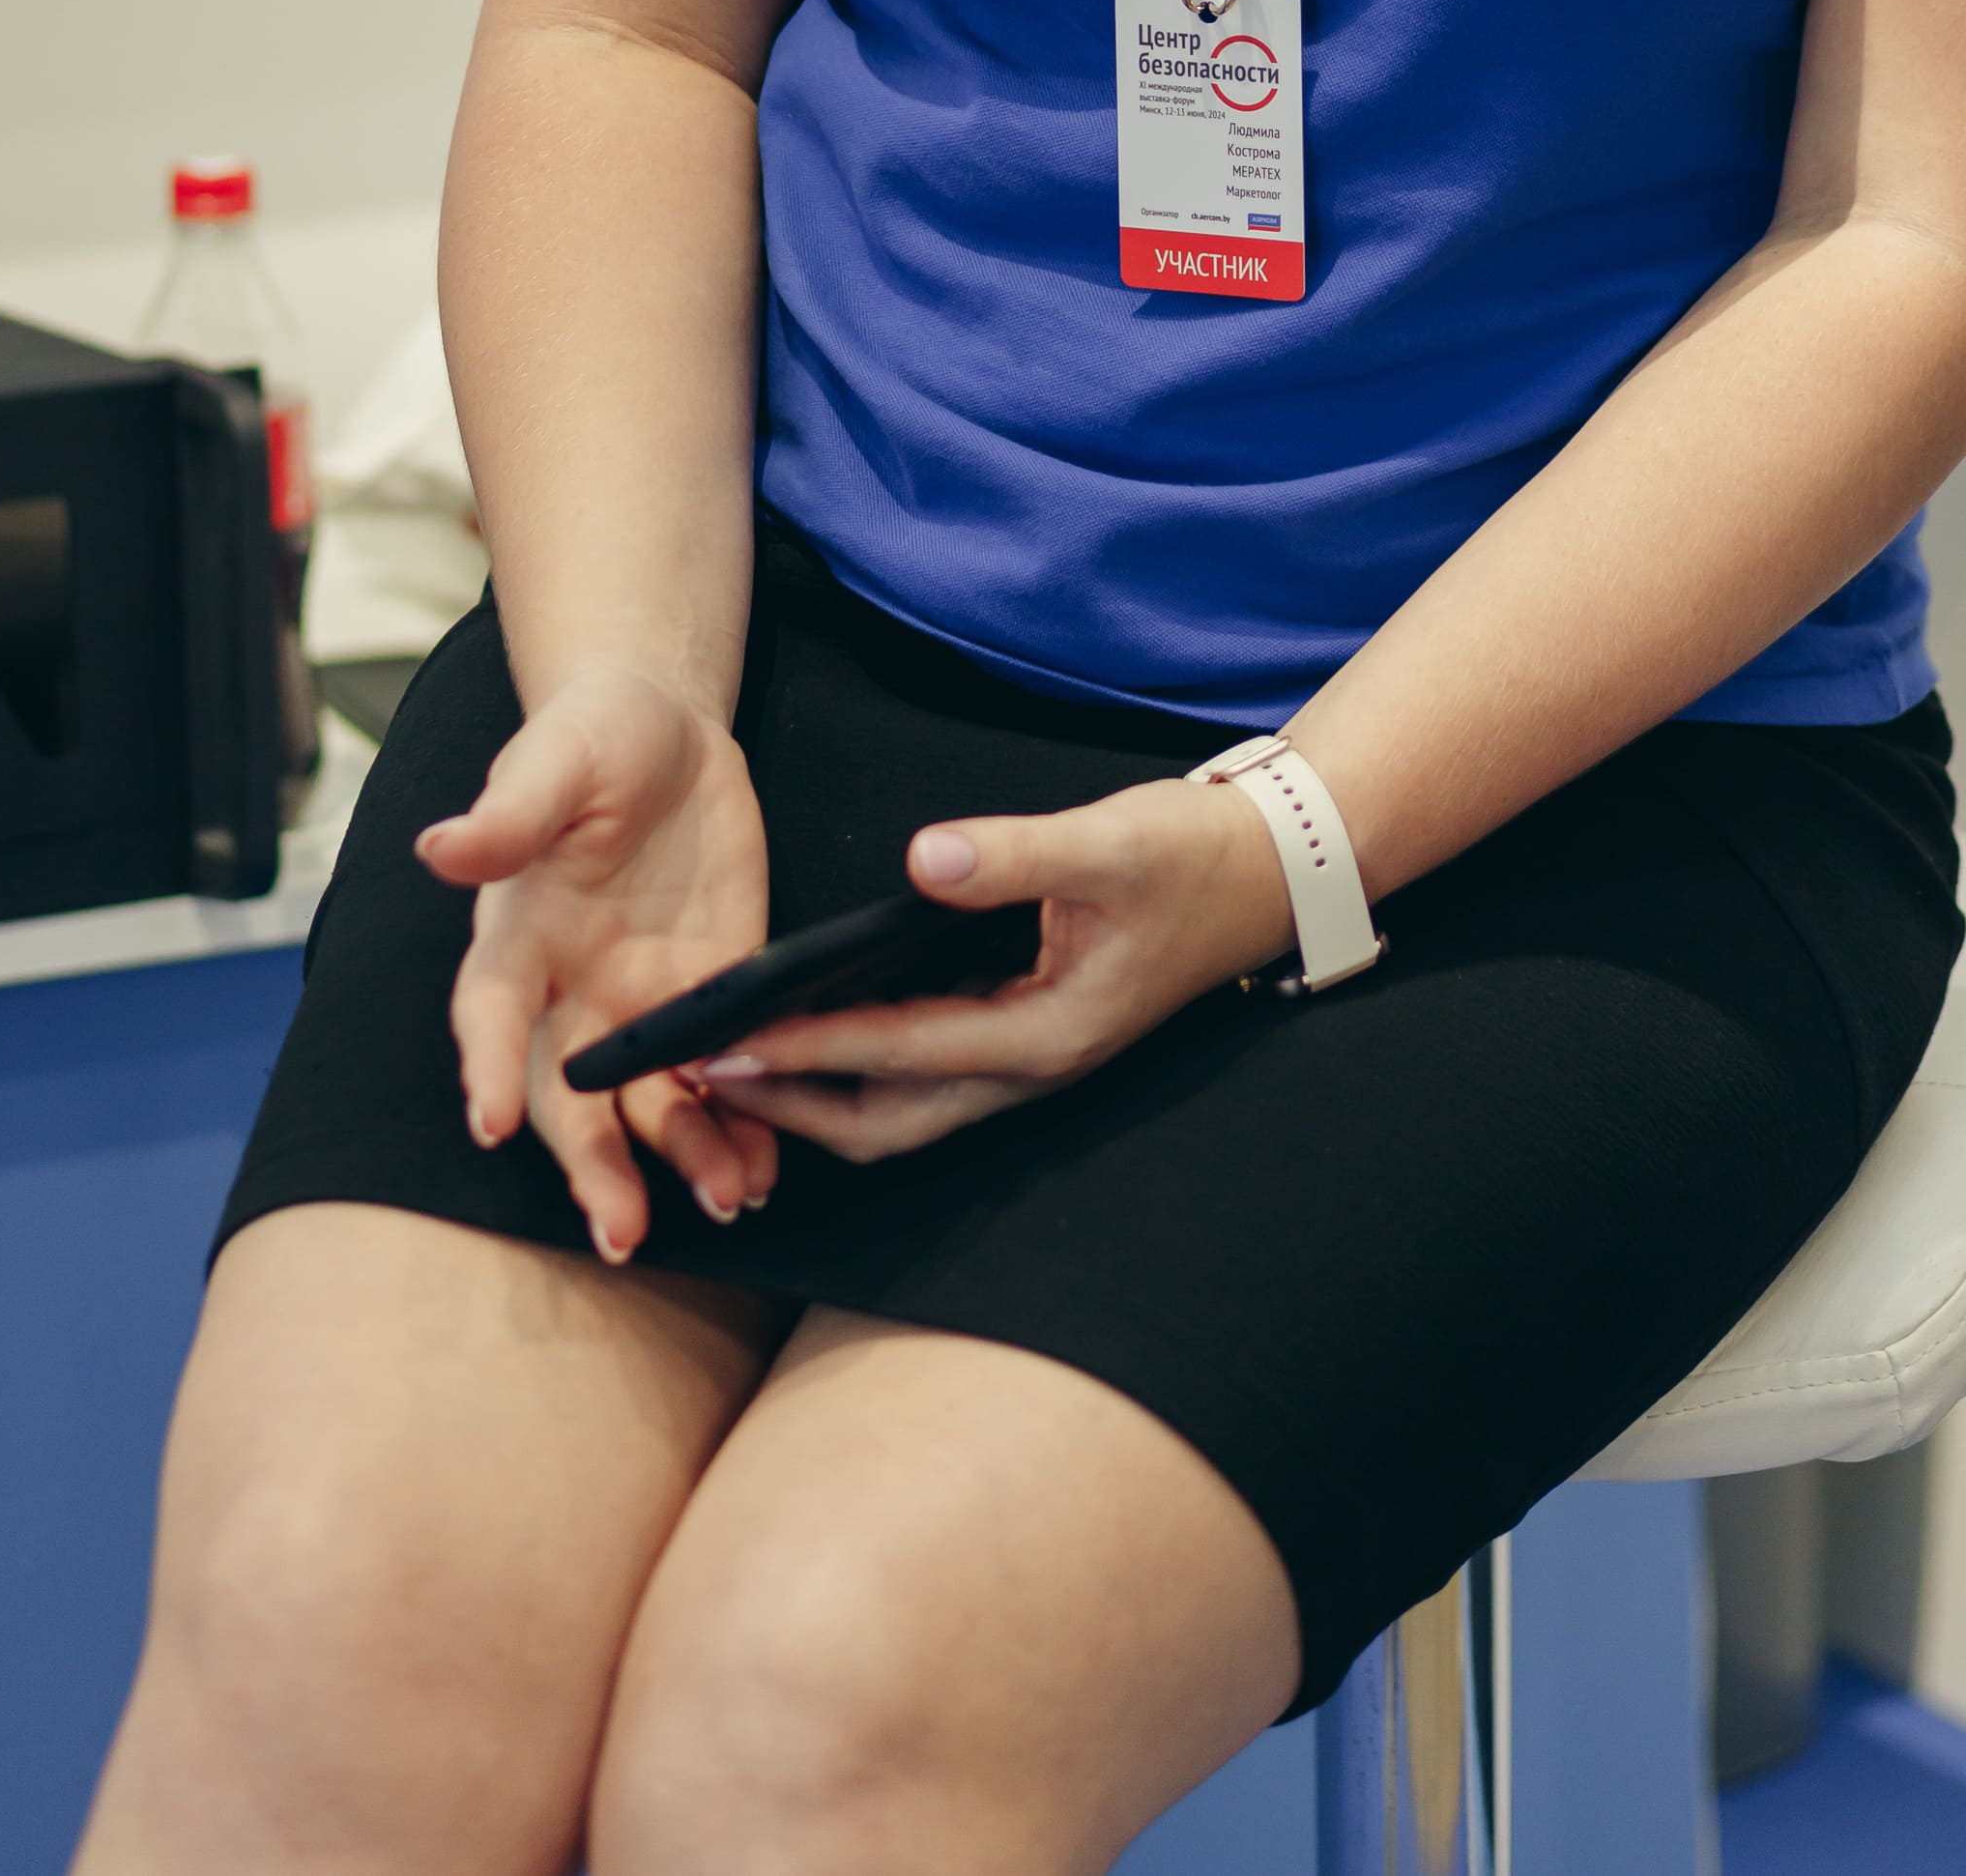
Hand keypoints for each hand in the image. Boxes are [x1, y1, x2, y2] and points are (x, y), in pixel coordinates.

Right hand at [416, 666, 779, 1263]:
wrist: (666, 732)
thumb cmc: (592, 738)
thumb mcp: (557, 759)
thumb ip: (512, 814)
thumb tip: (441, 847)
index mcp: (520, 936)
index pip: (494, 1013)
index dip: (489, 1066)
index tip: (489, 1122)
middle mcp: (573, 990)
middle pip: (571, 1095)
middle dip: (593, 1163)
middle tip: (618, 1231)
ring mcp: (643, 1002)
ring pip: (652, 1105)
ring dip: (683, 1157)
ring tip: (728, 1198)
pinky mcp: (713, 996)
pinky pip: (721, 1078)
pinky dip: (742, 1125)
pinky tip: (771, 1163)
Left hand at [692, 777, 1298, 1164]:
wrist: (1266, 875)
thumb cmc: (1189, 855)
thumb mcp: (1107, 842)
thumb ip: (1014, 853)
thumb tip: (920, 861)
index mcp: (1045, 1034)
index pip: (898, 1053)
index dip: (806, 1050)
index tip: (725, 1044)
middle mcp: (1030, 1065)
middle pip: (886, 1122)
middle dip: (790, 1107)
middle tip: (699, 1075)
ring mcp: (1029, 1060)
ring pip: (901, 1111)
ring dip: (818, 1098)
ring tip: (735, 1063)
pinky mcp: (1026, 1036)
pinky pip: (923, 1076)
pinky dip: (859, 1070)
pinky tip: (815, 1031)